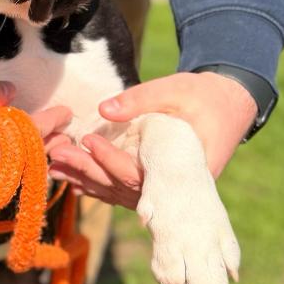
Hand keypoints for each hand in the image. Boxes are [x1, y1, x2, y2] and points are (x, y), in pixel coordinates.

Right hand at [0, 79, 72, 200]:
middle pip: (31, 155)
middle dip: (49, 143)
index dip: (54, 119)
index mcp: (3, 145)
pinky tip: (7, 162)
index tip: (68, 113)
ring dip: (29, 158)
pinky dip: (5, 168)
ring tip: (43, 151)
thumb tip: (13, 94)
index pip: (37, 129)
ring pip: (14, 168)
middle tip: (64, 136)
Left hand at [47, 72, 257, 207]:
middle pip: (124, 188)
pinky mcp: (157, 187)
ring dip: (87, 182)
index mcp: (185, 166)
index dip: (111, 160)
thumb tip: (104, 109)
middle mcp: (175, 188)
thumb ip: (142, 99)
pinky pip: (124, 192)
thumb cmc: (204, 97)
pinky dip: (98, 187)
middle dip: (88, 172)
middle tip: (57, 155)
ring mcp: (166, 191)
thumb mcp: (176, 90)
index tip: (87, 141)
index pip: (141, 173)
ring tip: (54, 170)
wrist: (228, 107)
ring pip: (121, 194)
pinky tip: (74, 182)